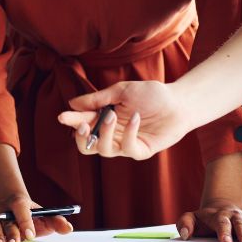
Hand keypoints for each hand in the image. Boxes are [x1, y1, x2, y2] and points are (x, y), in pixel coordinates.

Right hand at [0, 194, 71, 241]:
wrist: (7, 200)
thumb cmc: (29, 212)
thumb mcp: (43, 213)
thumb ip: (57, 220)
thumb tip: (68, 228)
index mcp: (19, 204)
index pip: (22, 210)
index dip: (26, 222)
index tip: (31, 235)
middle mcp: (5, 210)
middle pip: (7, 221)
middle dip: (10, 233)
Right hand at [57, 80, 189, 159]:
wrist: (179, 102)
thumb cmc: (151, 94)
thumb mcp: (121, 91)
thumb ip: (98, 99)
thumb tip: (72, 103)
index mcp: (104, 117)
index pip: (83, 122)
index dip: (72, 121)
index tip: (62, 116)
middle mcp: (112, 133)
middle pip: (88, 146)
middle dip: (82, 137)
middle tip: (83, 125)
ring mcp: (126, 143)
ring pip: (104, 150)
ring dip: (104, 133)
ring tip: (111, 115)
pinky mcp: (141, 150)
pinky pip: (127, 149)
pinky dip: (129, 133)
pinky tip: (135, 118)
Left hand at [177, 200, 241, 241]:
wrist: (220, 208)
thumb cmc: (204, 220)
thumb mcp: (191, 218)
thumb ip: (184, 223)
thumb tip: (184, 235)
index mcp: (217, 215)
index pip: (221, 223)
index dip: (223, 231)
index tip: (226, 241)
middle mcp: (233, 216)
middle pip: (239, 223)